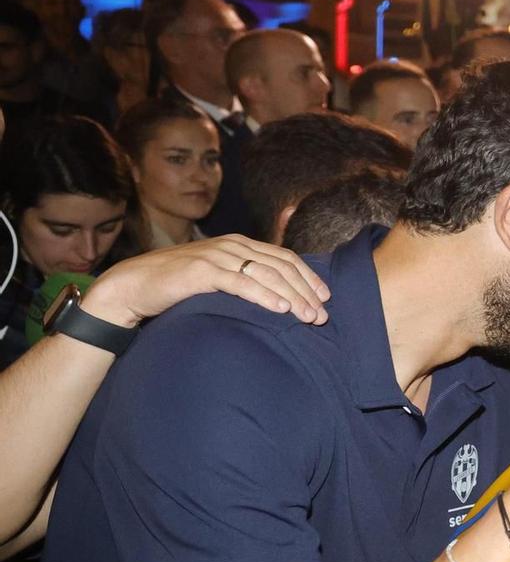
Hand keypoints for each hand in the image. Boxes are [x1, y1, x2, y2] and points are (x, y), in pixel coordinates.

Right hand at [84, 235, 330, 328]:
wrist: (132, 285)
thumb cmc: (177, 285)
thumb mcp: (217, 276)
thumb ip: (243, 278)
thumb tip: (277, 297)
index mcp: (239, 245)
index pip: (284, 258)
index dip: (308, 277)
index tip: (325, 298)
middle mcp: (231, 246)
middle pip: (281, 267)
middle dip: (306, 291)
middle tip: (322, 316)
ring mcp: (216, 256)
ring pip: (267, 275)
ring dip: (292, 297)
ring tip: (308, 317)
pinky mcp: (201, 271)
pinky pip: (240, 283)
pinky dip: (264, 295)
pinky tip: (280, 309)